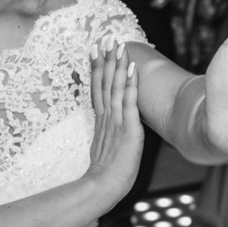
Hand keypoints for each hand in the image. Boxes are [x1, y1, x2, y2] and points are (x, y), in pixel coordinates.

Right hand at [82, 39, 143, 209]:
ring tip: (118, 45)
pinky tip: (132, 68)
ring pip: (115, 87)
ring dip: (117, 65)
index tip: (95, 50)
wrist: (103, 187)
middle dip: (105, 59)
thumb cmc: (106, 173)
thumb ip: (108, 134)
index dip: (96, 68)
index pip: (97, 88)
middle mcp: (106, 116)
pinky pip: (130, 101)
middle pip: (104, 82)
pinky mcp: (128, 128)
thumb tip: (111, 128)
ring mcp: (116, 121)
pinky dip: (131, 83)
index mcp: (101, 120)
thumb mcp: (107, 147)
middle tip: (106, 38)